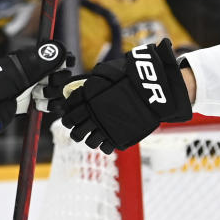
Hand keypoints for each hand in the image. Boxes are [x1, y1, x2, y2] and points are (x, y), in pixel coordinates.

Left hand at [0, 40, 73, 129]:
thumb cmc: (4, 81)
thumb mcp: (27, 68)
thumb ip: (47, 60)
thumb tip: (63, 52)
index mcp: (38, 59)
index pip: (61, 58)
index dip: (65, 63)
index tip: (63, 67)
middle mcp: (40, 72)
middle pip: (62, 76)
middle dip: (55, 81)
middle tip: (41, 83)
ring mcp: (39, 87)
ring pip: (58, 91)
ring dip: (49, 94)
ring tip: (35, 95)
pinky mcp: (37, 101)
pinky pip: (53, 103)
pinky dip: (48, 105)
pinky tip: (38, 103)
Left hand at [60, 39, 191, 153]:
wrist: (151, 90)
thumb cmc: (131, 77)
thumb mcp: (108, 71)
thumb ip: (94, 79)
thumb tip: (85, 84)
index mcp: (88, 97)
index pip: (69, 110)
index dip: (68, 112)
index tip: (72, 113)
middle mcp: (93, 114)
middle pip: (74, 129)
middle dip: (75, 128)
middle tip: (79, 126)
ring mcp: (104, 127)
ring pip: (86, 141)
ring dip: (88, 138)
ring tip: (94, 133)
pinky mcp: (117, 137)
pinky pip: (104, 147)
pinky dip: (103, 144)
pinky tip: (107, 138)